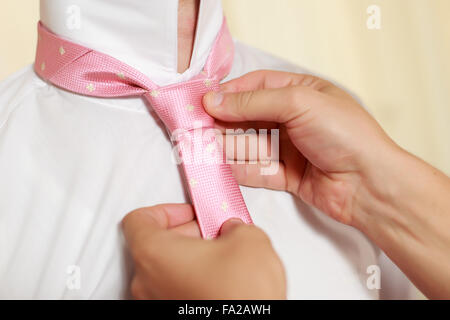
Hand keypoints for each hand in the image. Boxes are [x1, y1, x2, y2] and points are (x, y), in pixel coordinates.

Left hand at [122, 204, 285, 299]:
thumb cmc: (240, 296)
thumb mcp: (247, 239)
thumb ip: (234, 224)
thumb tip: (233, 230)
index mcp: (154, 254)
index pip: (138, 220)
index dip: (166, 210)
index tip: (189, 213)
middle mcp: (146, 282)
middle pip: (152, 244)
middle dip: (185, 233)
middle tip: (212, 232)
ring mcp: (155, 303)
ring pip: (164, 268)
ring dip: (190, 256)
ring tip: (222, 256)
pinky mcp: (171, 314)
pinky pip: (173, 288)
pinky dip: (191, 278)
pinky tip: (220, 278)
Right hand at [204, 70, 397, 226]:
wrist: (369, 184)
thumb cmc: (344, 134)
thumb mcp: (298, 102)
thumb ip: (253, 102)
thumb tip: (213, 100)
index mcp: (301, 92)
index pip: (257, 86)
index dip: (230, 93)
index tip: (205, 101)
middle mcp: (293, 119)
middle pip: (248, 117)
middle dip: (222, 122)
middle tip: (195, 127)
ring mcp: (289, 148)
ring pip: (248, 145)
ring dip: (225, 146)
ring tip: (199, 148)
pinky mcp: (285, 176)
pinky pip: (254, 170)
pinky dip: (236, 169)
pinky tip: (217, 167)